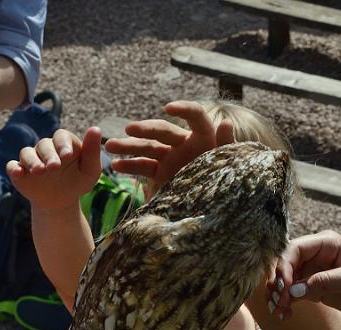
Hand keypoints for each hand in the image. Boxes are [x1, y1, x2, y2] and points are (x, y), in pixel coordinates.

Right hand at [6, 128, 100, 211]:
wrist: (62, 201)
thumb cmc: (79, 182)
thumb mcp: (91, 170)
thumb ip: (93, 151)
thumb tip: (96, 129)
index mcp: (64, 144)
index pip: (61, 136)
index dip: (63, 143)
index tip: (67, 155)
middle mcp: (46, 148)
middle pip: (44, 144)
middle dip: (49, 155)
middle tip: (54, 167)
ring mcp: (32, 159)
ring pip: (27, 153)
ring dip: (32, 161)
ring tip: (40, 171)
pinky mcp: (20, 171)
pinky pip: (12, 166)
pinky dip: (14, 168)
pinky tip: (18, 173)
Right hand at [105, 100, 234, 197]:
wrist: (218, 211)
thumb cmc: (229, 183)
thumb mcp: (230, 165)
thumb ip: (227, 144)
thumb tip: (227, 123)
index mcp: (204, 138)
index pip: (195, 116)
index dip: (184, 109)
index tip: (168, 108)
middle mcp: (185, 144)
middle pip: (164, 131)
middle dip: (146, 129)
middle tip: (129, 129)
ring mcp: (171, 158)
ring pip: (148, 147)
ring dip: (129, 145)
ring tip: (110, 146)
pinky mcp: (161, 173)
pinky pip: (144, 167)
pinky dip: (130, 166)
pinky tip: (116, 166)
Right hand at [269, 230, 340, 325]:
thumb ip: (324, 282)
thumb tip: (292, 290)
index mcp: (328, 243)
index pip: (294, 248)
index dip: (284, 266)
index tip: (284, 287)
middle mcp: (318, 255)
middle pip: (286, 264)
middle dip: (278, 282)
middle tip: (278, 302)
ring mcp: (315, 272)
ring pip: (286, 280)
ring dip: (279, 295)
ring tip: (280, 313)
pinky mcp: (316, 289)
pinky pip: (293, 294)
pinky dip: (287, 303)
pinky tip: (286, 315)